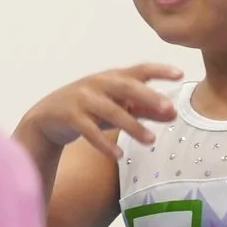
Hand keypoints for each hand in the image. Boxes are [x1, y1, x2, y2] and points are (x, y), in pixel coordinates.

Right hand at [16, 64, 181, 160]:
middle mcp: (97, 84)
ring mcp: (82, 99)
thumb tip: (172, 114)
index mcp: (111, 77)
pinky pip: (90, 130)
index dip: (158, 70)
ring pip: (110, 111)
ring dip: (132, 126)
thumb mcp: (117, 106)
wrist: (48, 116)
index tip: (179, 74)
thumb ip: (143, 109)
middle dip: (147, 96)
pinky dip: (104, 144)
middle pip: (125, 86)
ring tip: (151, 140)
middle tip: (168, 108)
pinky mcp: (70, 116)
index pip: (138, 70)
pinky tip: (119, 155)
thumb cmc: (90, 108)